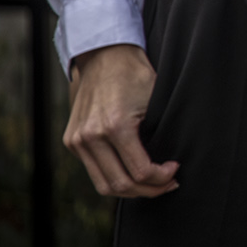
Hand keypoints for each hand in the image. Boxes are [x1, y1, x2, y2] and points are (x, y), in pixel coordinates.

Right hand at [65, 44, 178, 197]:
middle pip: (120, 185)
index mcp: (114, 126)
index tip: (175, 170)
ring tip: (152, 183)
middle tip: (168, 184)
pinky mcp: (71, 141)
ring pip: (103, 185)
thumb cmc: (135, 74)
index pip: (139, 171)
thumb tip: (170, 164)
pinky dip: (114, 177)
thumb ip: (158, 133)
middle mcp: (90, 137)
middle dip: (149, 190)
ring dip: (130, 190)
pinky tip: (132, 172)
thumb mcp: (155, 100)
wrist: (105, 56)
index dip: (161, 178)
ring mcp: (77, 140)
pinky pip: (94, 171)